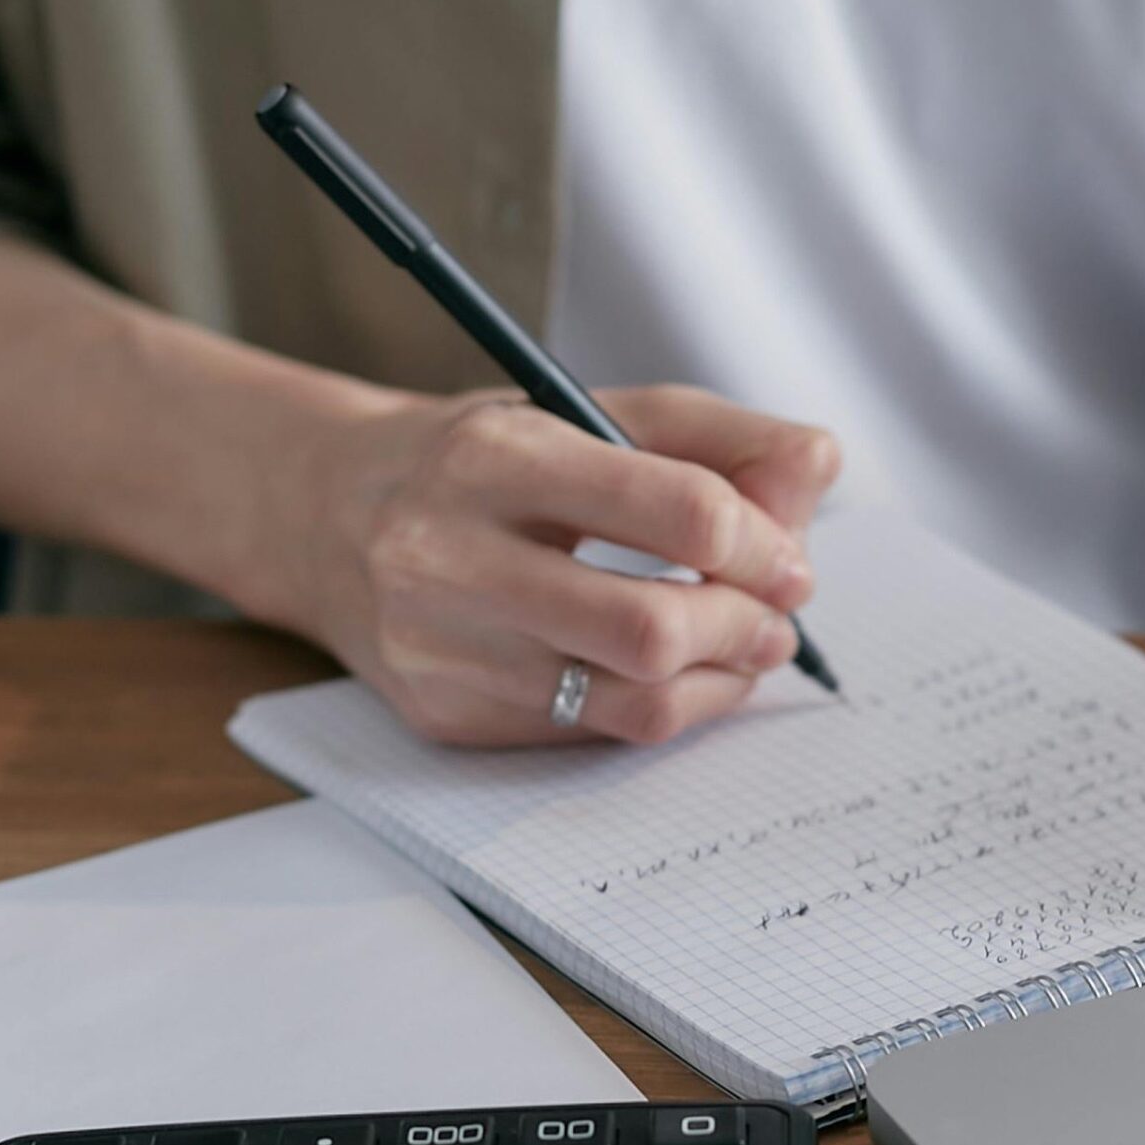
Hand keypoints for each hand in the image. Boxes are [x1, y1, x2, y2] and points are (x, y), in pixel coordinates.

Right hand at [252, 384, 839, 745]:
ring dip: (717, 682)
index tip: (789, 559)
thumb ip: (717, 436)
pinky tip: (670, 673)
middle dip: (743, 627)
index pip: (677, 508)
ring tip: (739, 648)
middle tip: (775, 619)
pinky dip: (657, 707)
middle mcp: (448, 555)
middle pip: (652, 628)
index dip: (761, 543)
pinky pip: (588, 733)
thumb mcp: (587, 411)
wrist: (326, 516)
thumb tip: (818, 470)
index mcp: (496, 457)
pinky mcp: (442, 715)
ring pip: (630, 702)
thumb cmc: (484, 462)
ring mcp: (438, 648)